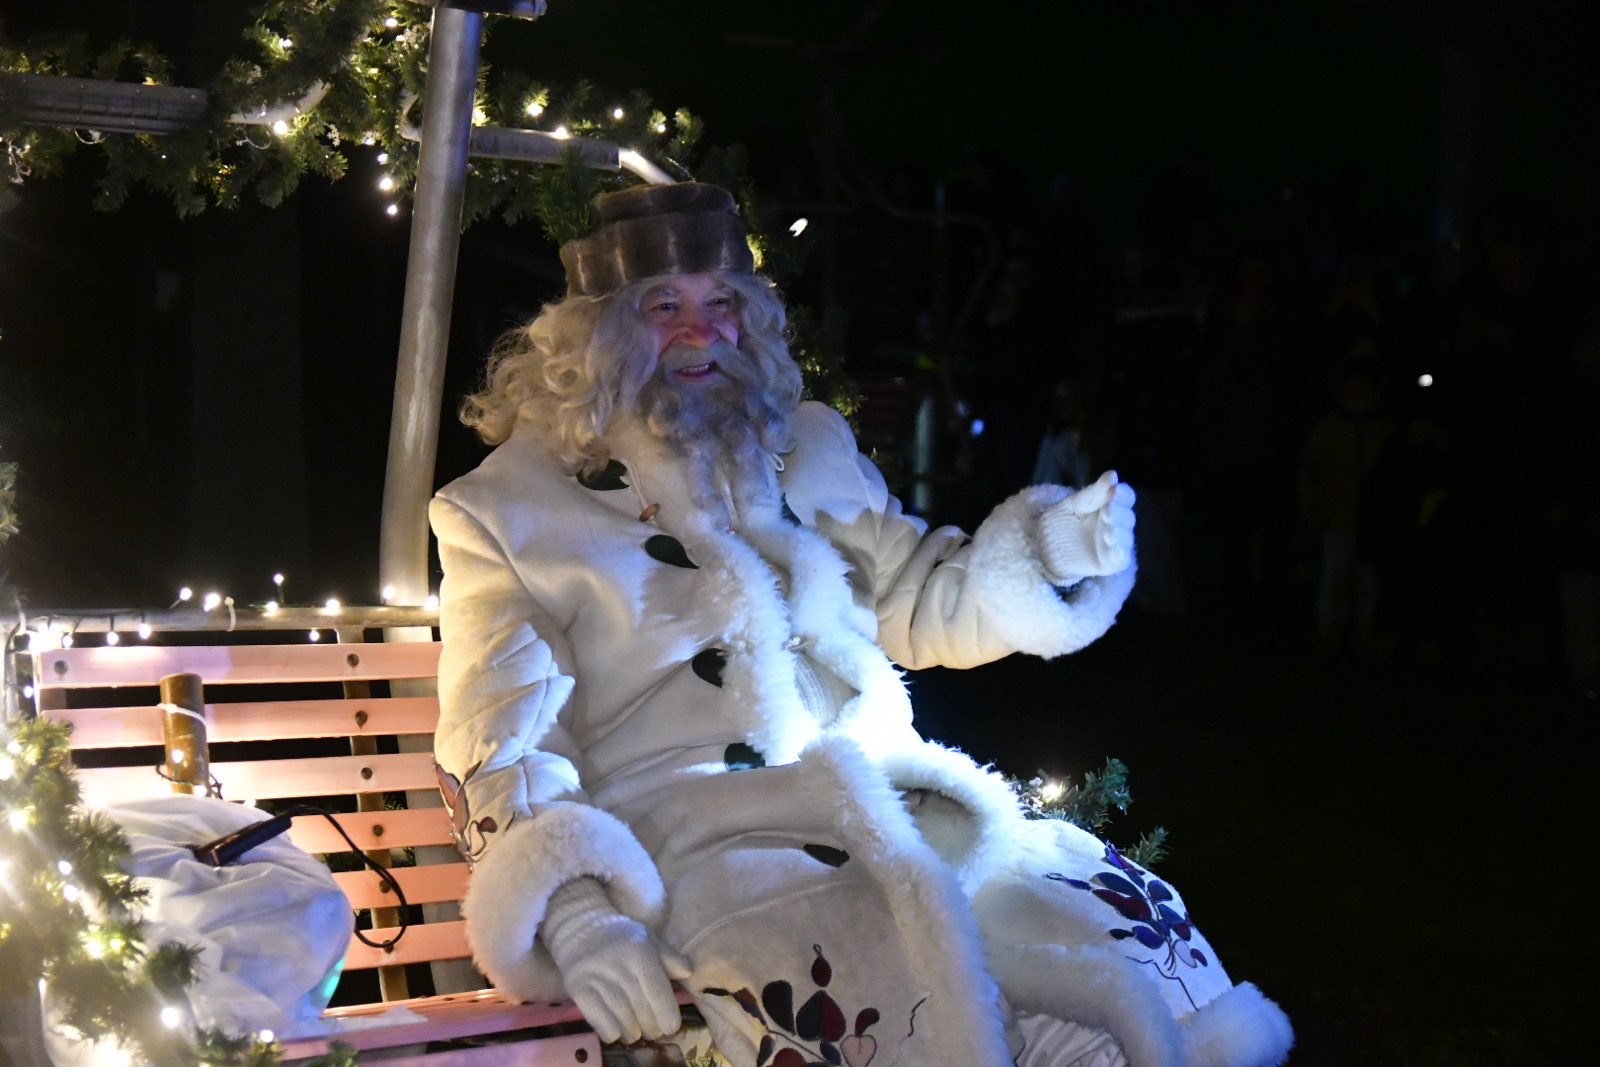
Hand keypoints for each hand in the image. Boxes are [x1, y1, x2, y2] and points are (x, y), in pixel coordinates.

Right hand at [540, 877, 690, 1043]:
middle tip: (654, 1030)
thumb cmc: (621, 938)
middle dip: (652, 1027)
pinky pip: (600, 1023)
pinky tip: (616, 1029)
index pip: (657, 992)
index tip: (671, 1026)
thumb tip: (688, 973)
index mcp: (640, 952)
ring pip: (622, 1021)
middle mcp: (618, 966)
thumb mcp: (648, 939)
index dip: (667, 1015)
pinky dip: (612, 1032)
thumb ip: (670, 957)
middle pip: (642, 1011)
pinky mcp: (577, 989)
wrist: (580, 930)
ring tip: (636, 1031)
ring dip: (633, 1033)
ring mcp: (596, 979)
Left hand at [1036, 470, 1135, 581]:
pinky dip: (1118, 552)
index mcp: (1111, 505)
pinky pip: (1120, 558)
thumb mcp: (1073, 504)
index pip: (1126, 498)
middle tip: (1107, 511)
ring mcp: (1115, 544)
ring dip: (1119, 533)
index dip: (1123, 495)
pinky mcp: (1110, 562)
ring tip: (1108, 531)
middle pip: (1128, 517)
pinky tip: (1112, 546)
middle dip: (1119, 514)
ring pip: (1126, 538)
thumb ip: (1093, 492)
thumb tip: (1113, 475)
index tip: (1115, 491)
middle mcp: (1118, 524)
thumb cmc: (1060, 522)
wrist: (1042, 547)